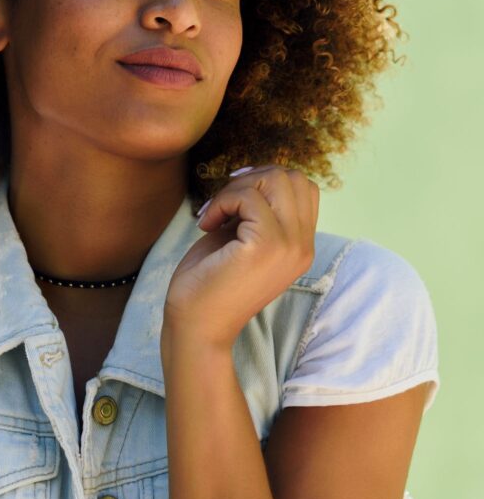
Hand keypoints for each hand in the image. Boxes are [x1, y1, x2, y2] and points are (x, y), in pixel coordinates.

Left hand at [163, 165, 319, 348]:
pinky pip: (248, 197)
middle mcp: (303, 246)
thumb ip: (257, 209)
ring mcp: (290, 247)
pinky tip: (206, 225)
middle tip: (221, 205)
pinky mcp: (266, 247)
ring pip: (275, 180)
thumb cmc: (210, 280)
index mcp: (301, 246)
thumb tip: (256, 173)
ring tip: (214, 215)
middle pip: (292, 177)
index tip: (234, 197)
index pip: (303, 187)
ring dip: (235, 189)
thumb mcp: (242, 237)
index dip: (266, 180)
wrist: (196, 326)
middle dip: (250, 179)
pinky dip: (222, 201)